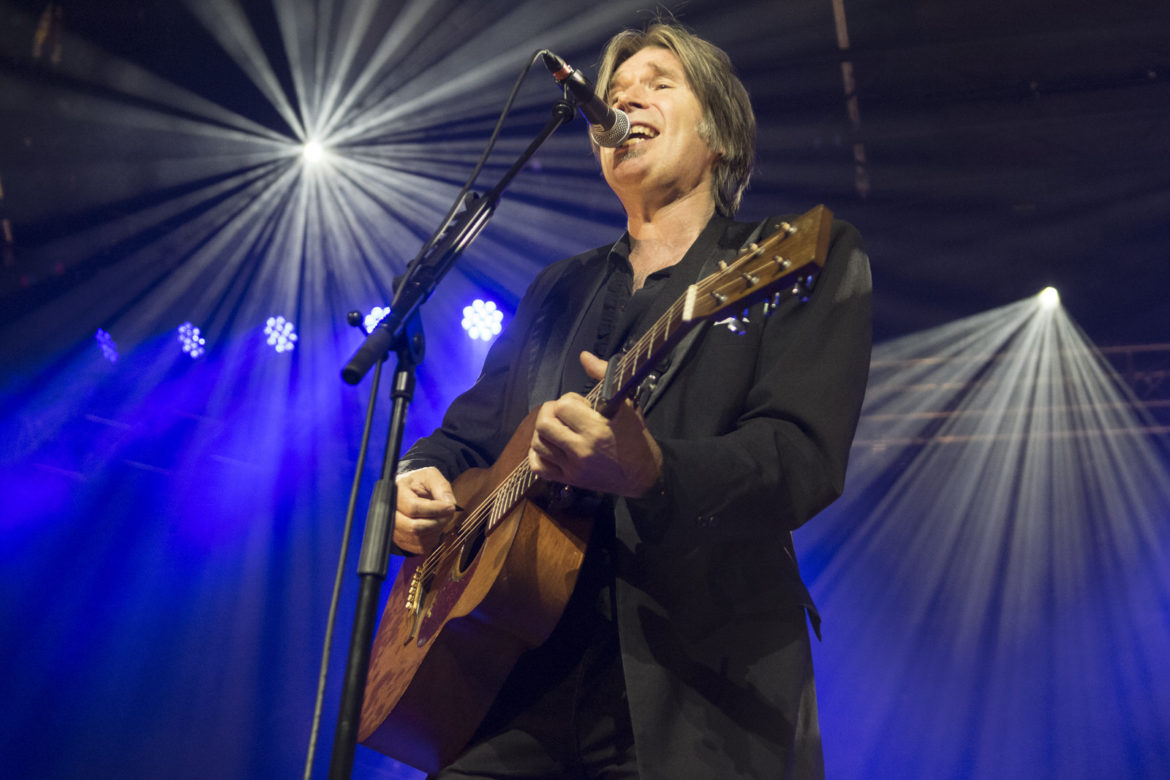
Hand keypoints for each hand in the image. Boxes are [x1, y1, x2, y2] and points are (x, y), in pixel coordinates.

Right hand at [393, 467, 457, 553]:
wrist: (410, 493)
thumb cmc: (419, 483)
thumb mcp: (430, 476)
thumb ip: (441, 486)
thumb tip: (449, 503)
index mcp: (395, 492)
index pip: (413, 508)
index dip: (434, 509)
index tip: (449, 507)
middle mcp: (390, 512)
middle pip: (414, 527)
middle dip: (437, 522)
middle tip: (448, 514)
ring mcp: (393, 529)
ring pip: (418, 538)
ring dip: (436, 530)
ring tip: (441, 518)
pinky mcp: (400, 541)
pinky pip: (419, 547)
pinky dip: (432, 538)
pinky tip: (434, 526)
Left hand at [528, 351, 662, 497]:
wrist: (642, 475)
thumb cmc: (634, 437)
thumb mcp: (627, 403)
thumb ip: (604, 375)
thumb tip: (584, 355)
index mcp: (596, 429)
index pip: (563, 406)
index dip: (569, 400)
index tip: (581, 406)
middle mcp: (581, 450)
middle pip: (544, 424)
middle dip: (550, 412)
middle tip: (562, 413)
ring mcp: (572, 468)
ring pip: (538, 443)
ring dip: (544, 431)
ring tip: (557, 428)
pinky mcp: (568, 480)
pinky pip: (539, 467)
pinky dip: (537, 454)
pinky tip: (549, 446)